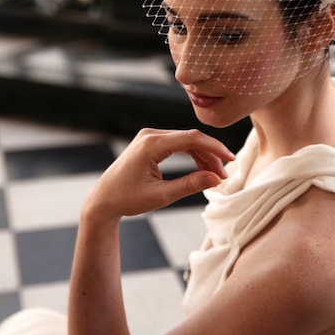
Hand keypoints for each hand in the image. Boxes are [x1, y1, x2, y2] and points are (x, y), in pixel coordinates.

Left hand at [83, 128, 233, 220]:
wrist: (103, 200)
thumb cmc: (127, 199)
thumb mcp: (161, 196)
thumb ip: (190, 185)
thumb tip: (216, 179)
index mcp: (151, 144)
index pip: (191, 138)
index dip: (214, 148)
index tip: (230, 159)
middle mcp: (150, 134)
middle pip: (191, 138)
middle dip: (210, 155)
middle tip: (223, 176)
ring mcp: (150, 137)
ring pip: (186, 141)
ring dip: (203, 156)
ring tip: (216, 175)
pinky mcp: (151, 142)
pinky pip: (178, 144)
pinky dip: (192, 155)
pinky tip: (203, 169)